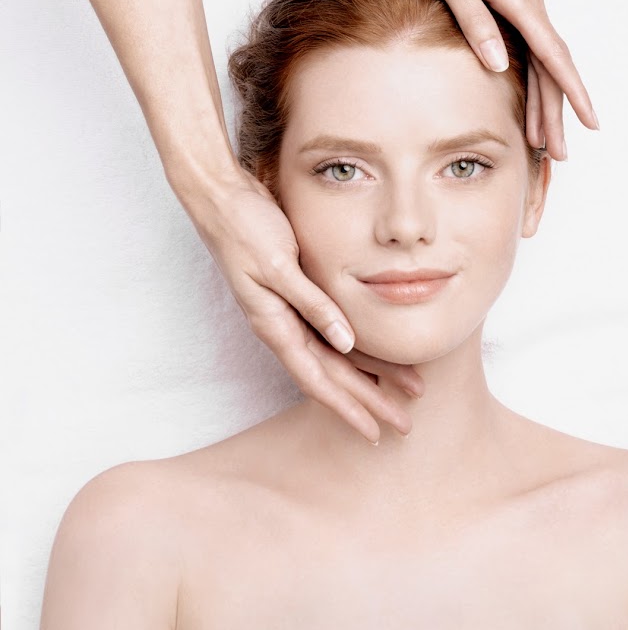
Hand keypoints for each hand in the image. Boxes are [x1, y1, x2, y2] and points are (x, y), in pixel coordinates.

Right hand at [179, 166, 421, 443]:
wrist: (220, 198)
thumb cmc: (243, 228)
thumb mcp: (278, 266)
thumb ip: (311, 305)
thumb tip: (345, 343)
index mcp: (274, 325)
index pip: (317, 380)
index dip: (347, 408)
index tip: (375, 431)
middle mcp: (282, 325)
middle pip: (333, 375)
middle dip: (369, 401)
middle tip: (404, 424)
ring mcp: (288, 311)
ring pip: (336, 356)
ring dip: (371, 376)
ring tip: (405, 391)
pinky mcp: (296, 293)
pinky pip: (332, 330)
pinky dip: (358, 346)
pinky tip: (377, 355)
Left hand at [399, 0, 598, 160]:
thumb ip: (474, 21)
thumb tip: (500, 64)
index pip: (553, 55)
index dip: (571, 93)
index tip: (589, 123)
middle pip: (551, 64)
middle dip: (556, 111)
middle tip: (558, 153)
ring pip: (542, 54)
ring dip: (544, 96)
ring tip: (541, 137)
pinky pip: (532, 39)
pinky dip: (534, 71)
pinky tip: (529, 91)